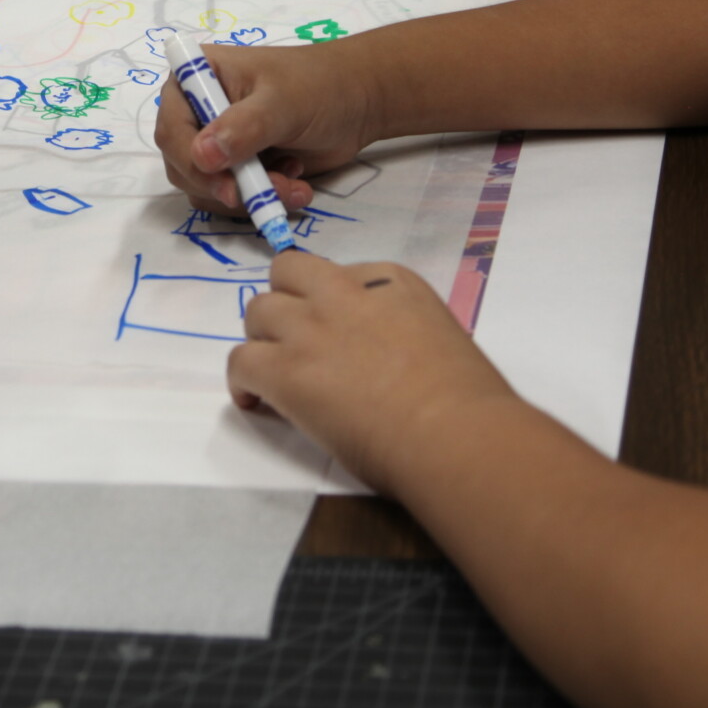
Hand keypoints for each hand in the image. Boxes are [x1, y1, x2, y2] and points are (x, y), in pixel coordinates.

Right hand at [152, 41, 381, 218]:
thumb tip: (203, 156)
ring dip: (251, 197)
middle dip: (228, 187)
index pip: (172, 129)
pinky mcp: (237, 168)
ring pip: (208, 190)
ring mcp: (217, 143)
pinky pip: (232, 199)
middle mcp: (197, 112)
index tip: (228, 188)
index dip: (192, 162)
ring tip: (292, 184)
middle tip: (270, 190)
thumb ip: (244, 127)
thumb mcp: (282, 102)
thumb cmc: (319, 86)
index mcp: (197, 79)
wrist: (358, 102)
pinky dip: (262, 201)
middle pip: (184, 166)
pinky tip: (294, 184)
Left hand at [228, 253, 515, 497]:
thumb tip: (390, 357)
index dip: (331, 303)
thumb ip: (405, 331)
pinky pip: (241, 361)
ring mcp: (311, 329)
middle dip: (287, 301)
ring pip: (257, 310)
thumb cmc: (467, 401)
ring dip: (263, 337)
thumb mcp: (440, 338)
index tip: (338, 333)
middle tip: (295, 340)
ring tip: (274, 371)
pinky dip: (242, 382)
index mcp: (390, 281)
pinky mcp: (286, 371)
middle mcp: (345, 293)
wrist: (455, 434)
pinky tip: (256, 402)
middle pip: (288, 273)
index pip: (341, 273)